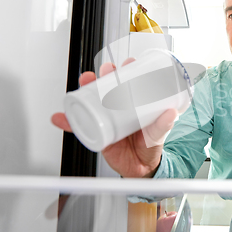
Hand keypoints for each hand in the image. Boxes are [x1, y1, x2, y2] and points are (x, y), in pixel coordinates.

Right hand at [51, 58, 177, 177]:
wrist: (140, 169)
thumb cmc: (149, 147)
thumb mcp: (157, 135)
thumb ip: (163, 126)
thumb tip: (170, 113)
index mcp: (134, 105)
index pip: (129, 83)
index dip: (127, 70)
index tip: (129, 62)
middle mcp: (118, 108)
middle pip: (109, 86)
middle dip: (105, 74)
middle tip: (106, 71)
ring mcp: (106, 119)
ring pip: (93, 100)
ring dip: (85, 89)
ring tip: (84, 82)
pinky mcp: (96, 132)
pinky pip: (79, 125)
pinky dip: (68, 121)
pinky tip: (60, 117)